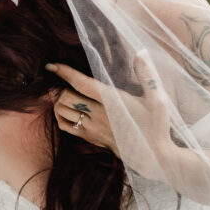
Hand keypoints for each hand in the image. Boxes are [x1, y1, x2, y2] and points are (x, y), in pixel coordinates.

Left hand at [47, 53, 173, 177]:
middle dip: (62, 87)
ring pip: (62, 111)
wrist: (153, 158)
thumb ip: (147, 74)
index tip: (51, 65)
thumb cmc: (156, 126)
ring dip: (59, 101)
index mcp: (112, 101)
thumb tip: (141, 51)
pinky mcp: (90, 139)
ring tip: (65, 94)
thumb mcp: (158, 100)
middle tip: (65, 82)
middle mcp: (98, 115)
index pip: (82, 84)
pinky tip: (68, 110)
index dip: (65, 73)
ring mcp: (92, 128)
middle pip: (65, 97)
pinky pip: (65, 126)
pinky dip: (61, 116)